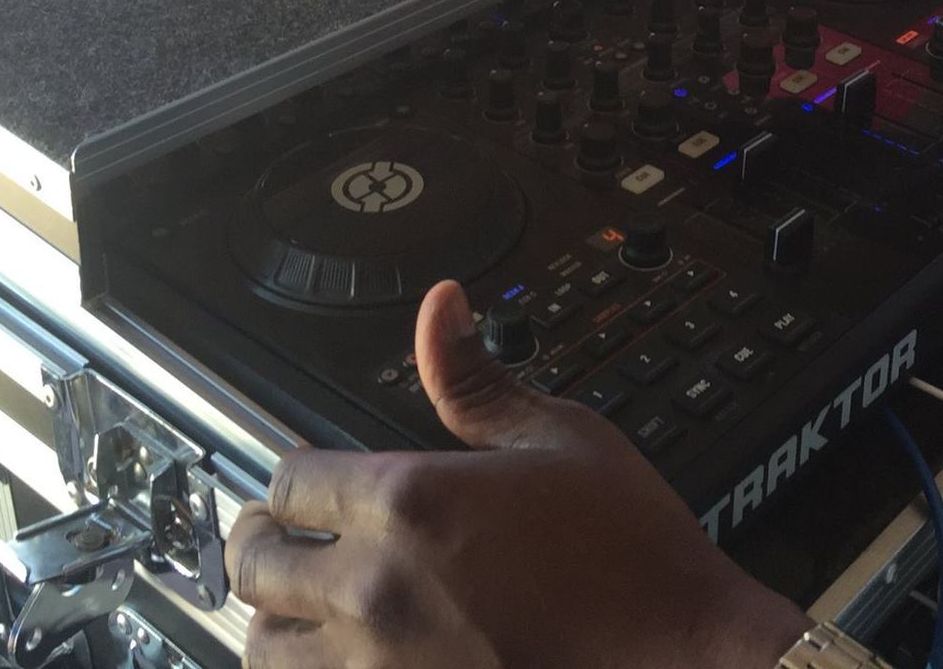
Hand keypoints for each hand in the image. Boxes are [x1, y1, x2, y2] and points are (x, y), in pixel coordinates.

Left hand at [225, 281, 812, 668]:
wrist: (685, 657)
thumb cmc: (635, 557)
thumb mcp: (563, 437)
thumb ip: (476, 379)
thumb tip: (440, 309)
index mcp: (413, 502)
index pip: (291, 480)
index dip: (293, 476)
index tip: (307, 484)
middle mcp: (378, 588)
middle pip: (257, 563)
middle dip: (264, 543)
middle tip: (280, 539)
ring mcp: (381, 666)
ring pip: (264, 644)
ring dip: (275, 619)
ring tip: (300, 606)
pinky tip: (341, 656)